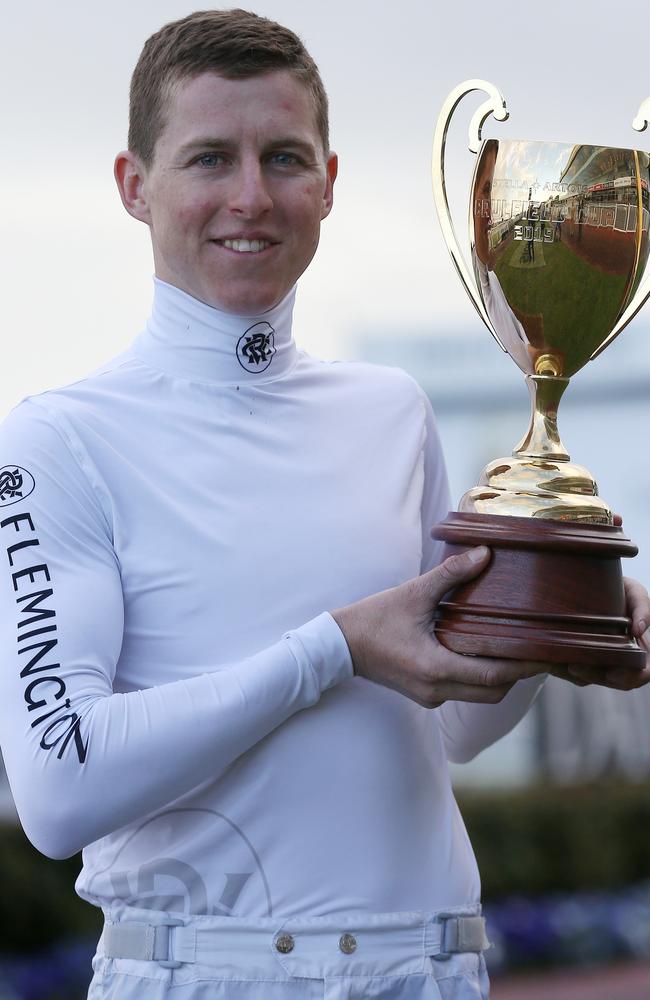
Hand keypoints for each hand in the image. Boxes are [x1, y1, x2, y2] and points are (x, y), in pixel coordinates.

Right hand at [331, 546, 545, 707]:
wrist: (339, 646)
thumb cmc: (373, 619)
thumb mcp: (413, 593)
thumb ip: (451, 574)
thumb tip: (486, 553)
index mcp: (435, 668)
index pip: (493, 675)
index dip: (523, 665)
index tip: (546, 653)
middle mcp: (436, 690)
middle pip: (493, 692)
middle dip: (517, 674)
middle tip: (537, 650)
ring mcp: (430, 697)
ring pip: (480, 695)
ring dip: (499, 677)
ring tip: (516, 650)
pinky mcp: (425, 694)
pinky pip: (463, 691)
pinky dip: (479, 677)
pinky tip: (484, 653)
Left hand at [548, 575, 649, 690]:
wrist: (589, 584)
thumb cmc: (618, 590)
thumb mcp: (633, 592)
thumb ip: (642, 607)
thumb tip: (640, 628)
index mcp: (639, 648)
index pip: (642, 672)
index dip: (630, 677)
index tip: (612, 672)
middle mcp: (619, 659)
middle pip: (611, 680)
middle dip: (593, 675)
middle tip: (575, 667)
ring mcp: (598, 661)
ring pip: (587, 678)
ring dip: (572, 673)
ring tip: (557, 662)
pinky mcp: (577, 659)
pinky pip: (568, 671)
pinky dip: (558, 667)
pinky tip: (548, 660)